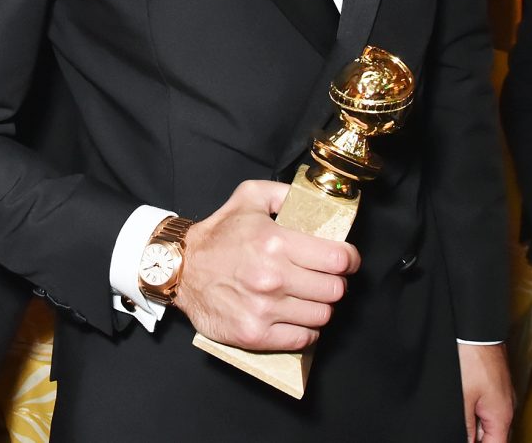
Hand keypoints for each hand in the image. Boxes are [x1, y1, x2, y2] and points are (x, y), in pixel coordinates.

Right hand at [174, 179, 359, 351]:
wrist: (181, 268)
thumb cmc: (218, 234)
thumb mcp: (248, 197)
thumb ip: (284, 193)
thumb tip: (316, 199)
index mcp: (274, 241)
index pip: (337, 258)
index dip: (350, 258)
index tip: (348, 259)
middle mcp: (272, 277)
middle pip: (334, 289)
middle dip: (334, 281)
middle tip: (324, 276)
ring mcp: (264, 309)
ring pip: (322, 315)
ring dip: (320, 305)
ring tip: (308, 296)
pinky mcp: (255, 334)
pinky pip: (303, 338)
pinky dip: (306, 329)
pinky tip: (296, 316)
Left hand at [457, 343, 513, 442]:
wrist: (476, 329)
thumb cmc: (471, 358)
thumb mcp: (463, 396)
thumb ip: (465, 424)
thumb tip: (466, 440)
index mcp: (501, 414)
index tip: (465, 440)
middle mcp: (506, 405)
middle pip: (491, 432)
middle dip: (474, 433)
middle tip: (459, 423)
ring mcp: (501, 392)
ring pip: (487, 416)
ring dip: (472, 417)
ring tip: (459, 405)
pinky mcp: (493, 380)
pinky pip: (485, 400)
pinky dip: (473, 403)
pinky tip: (461, 395)